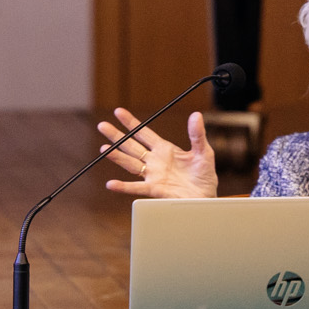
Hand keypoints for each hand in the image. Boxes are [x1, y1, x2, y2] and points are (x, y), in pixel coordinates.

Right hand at [97, 108, 217, 198]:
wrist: (206, 197)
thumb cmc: (204, 175)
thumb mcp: (203, 152)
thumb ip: (197, 134)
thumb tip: (196, 115)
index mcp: (165, 149)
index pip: (144, 133)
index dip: (131, 123)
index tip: (118, 111)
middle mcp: (155, 161)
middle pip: (131, 146)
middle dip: (117, 136)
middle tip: (102, 125)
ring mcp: (153, 175)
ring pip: (130, 163)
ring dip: (117, 156)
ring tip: (103, 149)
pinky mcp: (155, 189)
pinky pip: (136, 188)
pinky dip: (123, 186)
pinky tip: (111, 184)